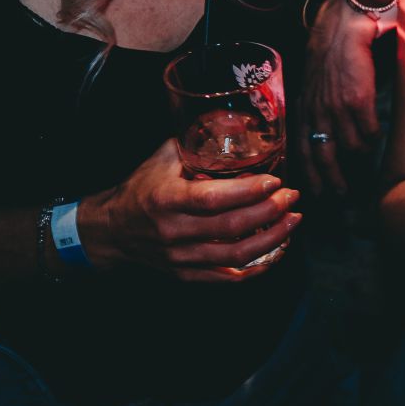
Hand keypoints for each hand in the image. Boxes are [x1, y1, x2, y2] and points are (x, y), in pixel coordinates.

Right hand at [80, 139, 301, 282]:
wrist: (112, 230)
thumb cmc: (142, 188)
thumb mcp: (162, 158)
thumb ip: (197, 145)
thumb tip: (237, 128)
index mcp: (167, 199)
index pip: (214, 199)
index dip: (249, 192)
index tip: (275, 181)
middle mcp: (174, 232)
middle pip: (232, 228)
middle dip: (270, 212)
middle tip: (292, 197)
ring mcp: (181, 258)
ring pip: (235, 256)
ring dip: (272, 239)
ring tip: (293, 221)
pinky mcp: (186, 275)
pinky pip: (228, 277)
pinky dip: (258, 266)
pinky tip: (277, 249)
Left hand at [296, 0, 383, 194]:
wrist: (341, 29)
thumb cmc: (327, 58)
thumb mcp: (311, 87)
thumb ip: (314, 111)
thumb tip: (322, 138)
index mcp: (303, 110)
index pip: (301, 152)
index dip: (308, 175)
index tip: (315, 194)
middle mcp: (317, 112)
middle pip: (324, 157)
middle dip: (334, 181)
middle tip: (343, 196)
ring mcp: (336, 108)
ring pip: (351, 147)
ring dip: (360, 154)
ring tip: (365, 155)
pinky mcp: (357, 100)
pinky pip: (370, 131)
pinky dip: (374, 136)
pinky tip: (375, 132)